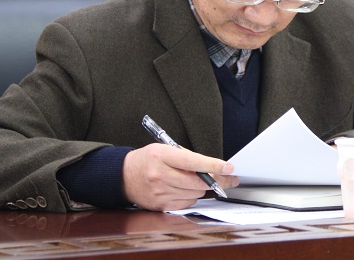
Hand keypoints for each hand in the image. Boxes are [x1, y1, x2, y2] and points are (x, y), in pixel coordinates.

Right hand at [122, 143, 237, 210]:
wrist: (124, 176)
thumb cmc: (147, 160)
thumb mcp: (164, 149)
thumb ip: (186, 157)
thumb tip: (211, 167)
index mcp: (162, 156)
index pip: (193, 161)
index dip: (213, 165)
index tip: (229, 168)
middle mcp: (160, 175)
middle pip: (197, 182)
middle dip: (216, 180)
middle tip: (228, 177)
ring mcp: (160, 192)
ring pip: (195, 193)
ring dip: (201, 188)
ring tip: (194, 180)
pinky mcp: (161, 205)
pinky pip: (187, 203)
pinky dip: (191, 196)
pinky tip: (183, 189)